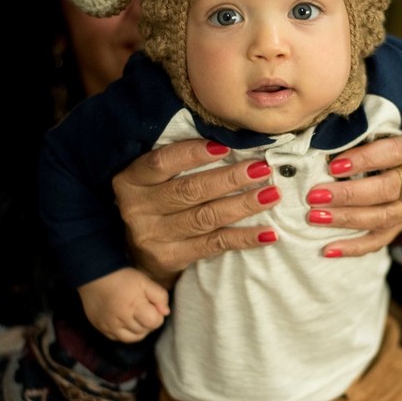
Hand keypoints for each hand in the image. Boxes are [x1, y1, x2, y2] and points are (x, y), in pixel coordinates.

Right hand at [78, 268, 170, 342]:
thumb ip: (160, 296)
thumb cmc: (123, 277)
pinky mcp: (102, 328)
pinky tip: (125, 321)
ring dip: (138, 330)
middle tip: (144, 310)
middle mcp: (121, 319)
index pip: (154, 322)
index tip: (152, 306)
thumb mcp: (145, 281)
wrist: (94, 276)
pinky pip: (119, 338)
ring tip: (136, 317)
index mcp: (134, 306)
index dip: (157, 315)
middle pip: (144, 331)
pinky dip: (125, 333)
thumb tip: (165, 312)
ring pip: (132, 338)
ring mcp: (110, 326)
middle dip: (148, 322)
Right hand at [113, 139, 280, 285]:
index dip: (193, 154)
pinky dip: (243, 238)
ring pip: (205, 217)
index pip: (161, 162)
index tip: (226, 147)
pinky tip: (267, 233)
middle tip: (261, 169)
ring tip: (271, 194)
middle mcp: (137, 209)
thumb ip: (177, 163)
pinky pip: (213, 245)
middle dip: (230, 178)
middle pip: (189, 190)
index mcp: (130, 181)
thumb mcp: (152, 182)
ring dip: (242, 205)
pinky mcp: (169, 259)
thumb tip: (229, 141)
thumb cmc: (154, 205)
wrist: (135, 256)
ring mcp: (152, 237)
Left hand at [305, 134, 401, 257]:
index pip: (392, 152)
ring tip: (315, 217)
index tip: (333, 166)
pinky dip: (353, 247)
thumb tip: (321, 151)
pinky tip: (328, 249)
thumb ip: (360, 140)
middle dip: (348, 194)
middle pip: (388, 189)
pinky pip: (380, 241)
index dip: (363, 159)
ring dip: (346, 219)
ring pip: (384, 218)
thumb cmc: (390, 148)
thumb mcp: (384, 135)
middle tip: (315, 196)